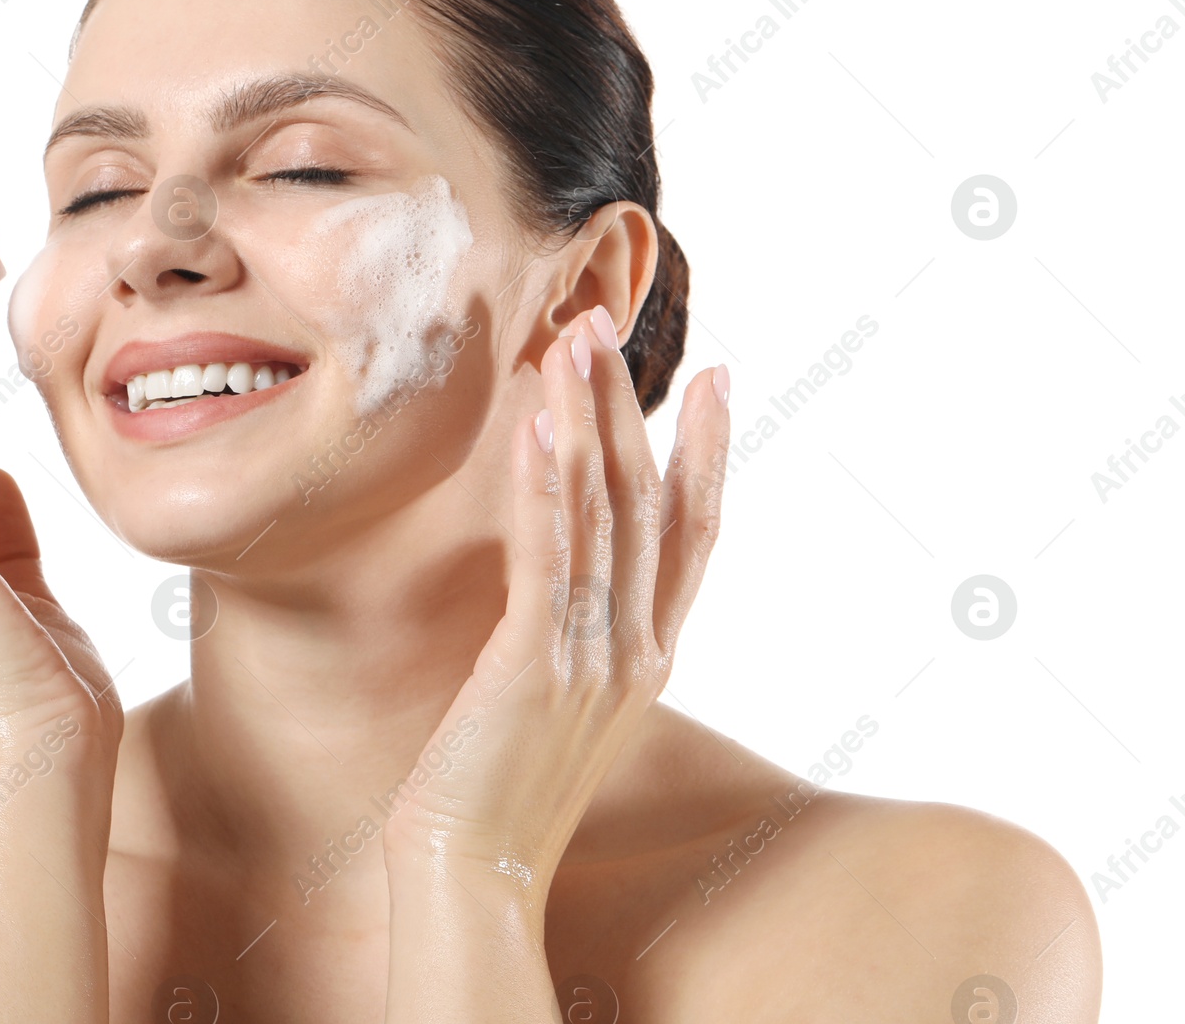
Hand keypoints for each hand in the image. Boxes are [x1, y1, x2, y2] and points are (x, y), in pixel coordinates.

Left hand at [382, 304, 730, 893]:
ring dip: (588, 418)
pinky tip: (535, 425)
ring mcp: (594, 657)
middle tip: (606, 322)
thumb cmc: (503, 787)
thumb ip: (581, 634)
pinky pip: (548, 556)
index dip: (709, 452)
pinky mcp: (535, 666)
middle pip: (649, 501)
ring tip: (573, 341)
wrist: (476, 873)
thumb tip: (568, 570)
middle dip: (631, 405)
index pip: (695, 533)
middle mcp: (637, 648)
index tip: (719, 380)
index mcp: (650, 655)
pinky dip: (545, 483)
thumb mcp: (563, 702)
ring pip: (604, 513)